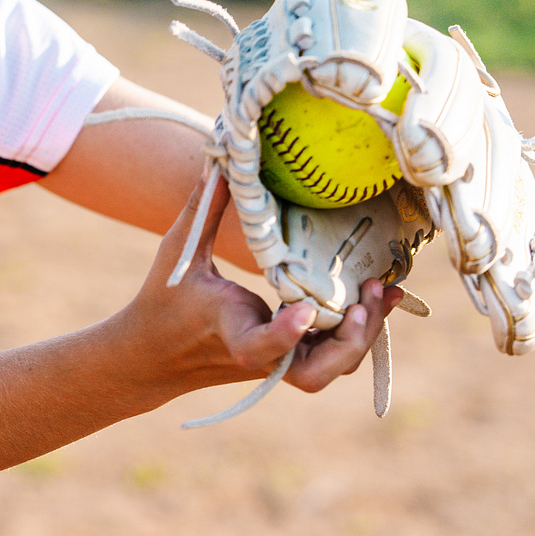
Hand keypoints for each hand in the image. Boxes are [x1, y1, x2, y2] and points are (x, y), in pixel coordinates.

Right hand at [112, 173, 400, 407]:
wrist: (154, 357)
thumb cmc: (164, 299)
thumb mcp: (178, 251)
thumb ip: (204, 208)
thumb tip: (221, 162)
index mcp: (231, 332)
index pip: (261, 346)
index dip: (285, 333)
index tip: (305, 309)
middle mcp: (261, 355)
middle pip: (316, 373)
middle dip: (350, 342)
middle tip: (364, 300)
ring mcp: (278, 362)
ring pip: (334, 367)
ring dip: (363, 335)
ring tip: (380, 290)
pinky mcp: (287, 359)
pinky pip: (332, 354)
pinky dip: (358, 330)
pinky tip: (375, 298)